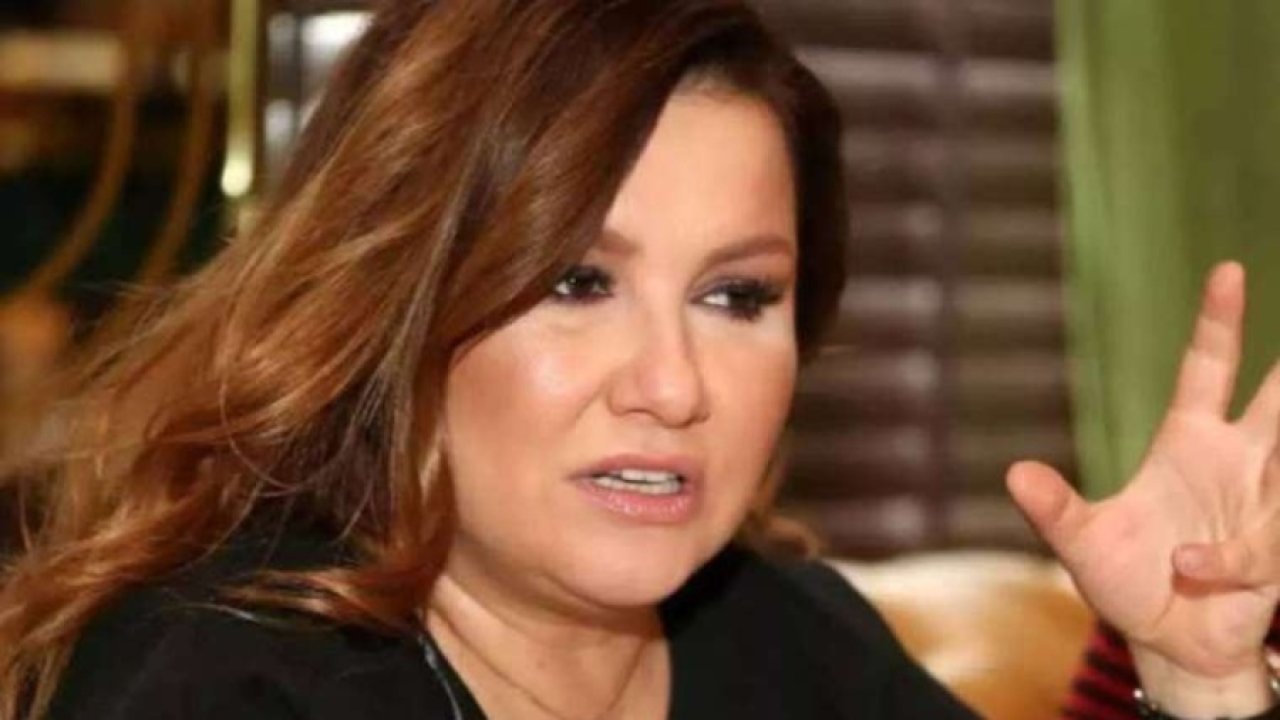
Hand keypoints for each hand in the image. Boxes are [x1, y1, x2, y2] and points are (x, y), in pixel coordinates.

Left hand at [1007, 262, 1279, 682]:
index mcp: (1191, 441)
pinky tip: (1193, 572)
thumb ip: (1056, 510)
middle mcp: (1239, 460)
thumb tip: (1015, 474)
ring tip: (1191, 542)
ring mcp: (1268, 501)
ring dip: (1259, 498)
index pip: (1210, 368)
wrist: (1170, 645)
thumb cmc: (1129, 583)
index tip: (1229, 269)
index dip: (1221, 322)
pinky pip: (1265, 541)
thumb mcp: (1084, 544)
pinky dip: (1226, 560)